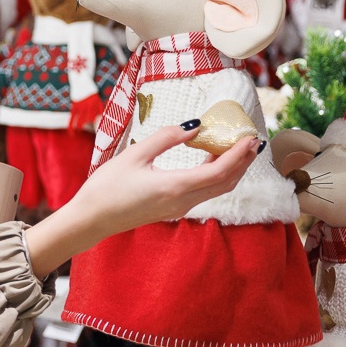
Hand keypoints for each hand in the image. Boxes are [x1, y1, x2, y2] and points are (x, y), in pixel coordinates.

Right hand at [23, 121, 262, 273]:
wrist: (91, 219)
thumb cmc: (107, 187)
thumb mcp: (134, 155)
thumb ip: (166, 138)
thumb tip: (195, 126)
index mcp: (175, 187)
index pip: (220, 171)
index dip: (240, 154)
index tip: (251, 136)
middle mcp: (183, 201)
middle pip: (225, 182)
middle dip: (243, 161)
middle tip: (254, 139)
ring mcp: (179, 208)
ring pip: (217, 189)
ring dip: (232, 169)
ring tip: (239, 147)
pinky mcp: (173, 208)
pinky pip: (204, 192)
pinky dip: (216, 175)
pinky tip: (213, 158)